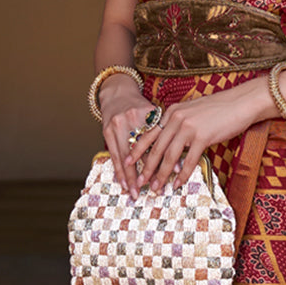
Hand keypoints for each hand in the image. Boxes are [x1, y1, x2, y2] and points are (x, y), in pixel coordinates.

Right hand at [100, 76, 159, 199]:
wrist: (118, 92)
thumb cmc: (141, 106)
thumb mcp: (155, 114)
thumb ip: (165, 133)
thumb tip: (179, 160)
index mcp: (146, 115)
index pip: (157, 141)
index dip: (164, 158)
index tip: (171, 173)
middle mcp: (130, 120)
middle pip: (140, 152)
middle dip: (146, 173)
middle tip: (153, 189)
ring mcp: (116, 126)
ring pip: (125, 157)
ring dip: (129, 177)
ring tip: (135, 192)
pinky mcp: (106, 132)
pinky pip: (113, 155)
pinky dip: (119, 171)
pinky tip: (122, 183)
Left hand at [127, 85, 267, 193]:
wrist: (240, 102)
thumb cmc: (219, 109)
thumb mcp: (192, 112)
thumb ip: (179, 125)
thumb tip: (171, 143)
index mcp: (171, 112)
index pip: (150, 133)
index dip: (137, 149)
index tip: (128, 162)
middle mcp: (176, 118)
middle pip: (156, 148)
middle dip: (146, 167)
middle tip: (139, 182)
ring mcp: (189, 127)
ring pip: (170, 156)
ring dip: (162, 174)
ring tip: (156, 187)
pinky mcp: (202, 136)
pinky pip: (189, 160)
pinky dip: (182, 174)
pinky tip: (177, 184)